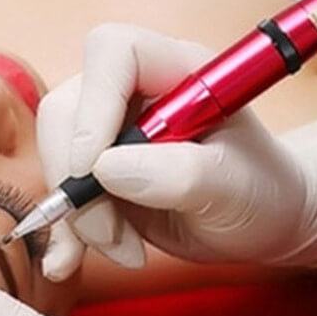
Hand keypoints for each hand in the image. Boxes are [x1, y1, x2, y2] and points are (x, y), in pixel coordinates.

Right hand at [38, 23, 316, 279]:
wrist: (258, 222)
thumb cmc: (260, 191)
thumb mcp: (235, 186)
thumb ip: (181, 173)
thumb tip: (106, 170)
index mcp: (175, 71)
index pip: (113, 54)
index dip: (93, 106)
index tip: (95, 168)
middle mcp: (131, 95)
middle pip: (66, 111)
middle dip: (77, 180)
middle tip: (111, 231)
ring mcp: (106, 134)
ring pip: (56, 159)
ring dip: (76, 216)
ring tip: (124, 250)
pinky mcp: (93, 175)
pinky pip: (59, 196)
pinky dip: (63, 233)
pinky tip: (71, 261)